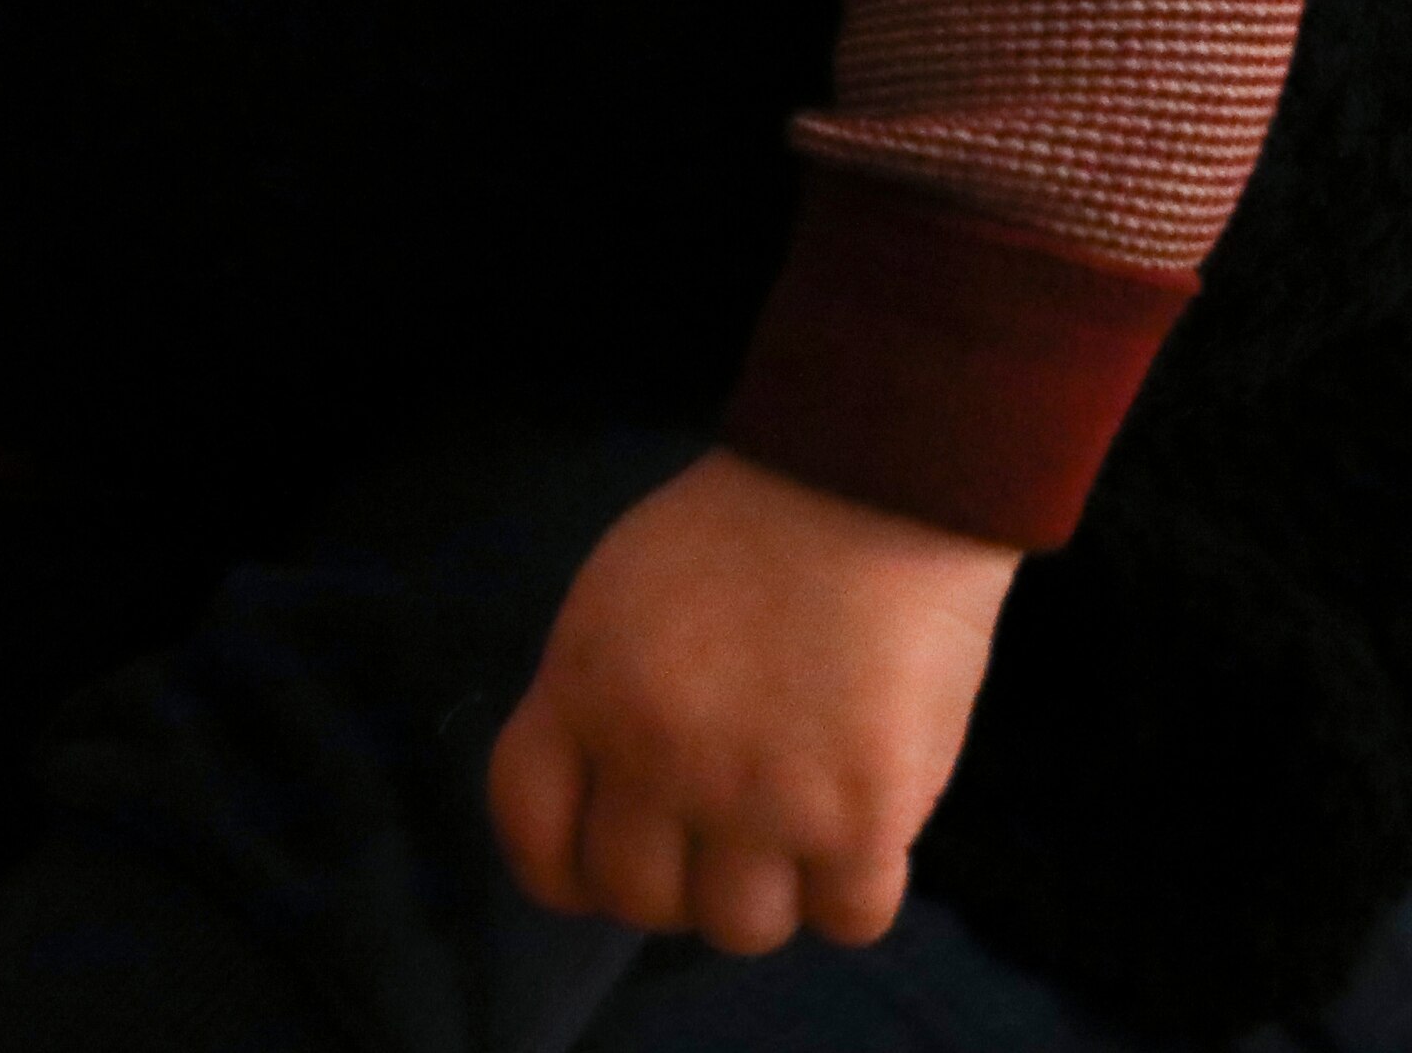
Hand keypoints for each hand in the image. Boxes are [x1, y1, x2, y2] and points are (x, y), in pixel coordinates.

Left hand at [487, 451, 1017, 955]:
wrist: (876, 482)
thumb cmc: (748, 525)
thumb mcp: (618, 596)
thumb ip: (601, 699)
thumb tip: (615, 800)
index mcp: (584, 694)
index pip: (534, 840)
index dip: (571, 873)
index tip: (614, 859)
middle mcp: (656, 760)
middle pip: (640, 900)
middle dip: (680, 880)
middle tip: (726, 832)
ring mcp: (759, 800)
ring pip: (741, 930)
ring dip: (771, 891)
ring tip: (802, 827)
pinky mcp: (861, 820)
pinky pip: (848, 921)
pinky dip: (855, 891)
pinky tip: (865, 830)